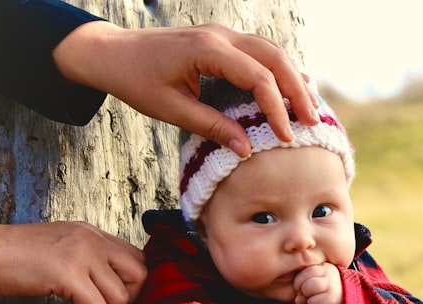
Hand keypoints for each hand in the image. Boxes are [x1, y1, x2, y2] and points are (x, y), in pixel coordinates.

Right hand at [0, 219, 145, 303]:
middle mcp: (92, 240)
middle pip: (139, 275)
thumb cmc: (13, 256)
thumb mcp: (60, 247)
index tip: (108, 297)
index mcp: (92, 233)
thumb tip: (111, 285)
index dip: (130, 284)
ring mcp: (81, 255)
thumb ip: (88, 258)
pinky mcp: (67, 274)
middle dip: (125, 300)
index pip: (137, 258)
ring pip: (120, 296)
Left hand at [53, 22, 317, 156]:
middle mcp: (220, 36)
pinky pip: (260, 51)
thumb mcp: (171, 110)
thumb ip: (211, 127)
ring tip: (308, 110)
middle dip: (297, 91)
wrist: (110, 52)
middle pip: (275, 58)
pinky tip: (292, 89)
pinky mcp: (221, 40)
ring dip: (293, 79)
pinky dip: (279, 71)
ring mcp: (222, 34)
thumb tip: (246, 149)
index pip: (258, 78)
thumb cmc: (135, 80)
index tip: (285, 137)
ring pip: (272, 51)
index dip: (276, 109)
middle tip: (312, 123)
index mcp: (207, 50)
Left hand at [293, 264, 342, 303]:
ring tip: (310, 299)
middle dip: (300, 288)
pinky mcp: (334, 298)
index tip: (300, 288)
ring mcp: (334, 284)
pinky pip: (313, 301)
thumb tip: (297, 299)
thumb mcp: (317, 284)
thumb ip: (304, 284)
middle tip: (304, 295)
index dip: (298, 280)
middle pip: (305, 276)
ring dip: (305, 296)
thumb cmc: (328, 294)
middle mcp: (330, 272)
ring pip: (309, 286)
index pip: (305, 268)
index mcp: (324, 265)